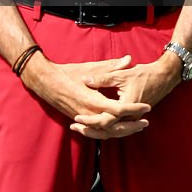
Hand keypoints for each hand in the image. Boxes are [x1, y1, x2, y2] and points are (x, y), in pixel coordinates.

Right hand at [23, 53, 151, 139]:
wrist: (44, 81)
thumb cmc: (66, 72)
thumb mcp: (89, 68)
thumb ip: (111, 66)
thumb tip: (128, 59)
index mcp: (92, 99)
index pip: (118, 110)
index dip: (134, 109)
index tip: (147, 107)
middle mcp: (88, 113)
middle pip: (115, 126)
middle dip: (132, 125)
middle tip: (146, 121)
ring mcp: (83, 118)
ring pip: (107, 132)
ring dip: (123, 131)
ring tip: (136, 127)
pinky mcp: (79, 120)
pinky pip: (97, 131)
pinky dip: (109, 132)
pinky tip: (118, 130)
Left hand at [75, 52, 181, 131]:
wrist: (163, 77)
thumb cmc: (143, 74)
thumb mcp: (121, 75)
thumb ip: (103, 78)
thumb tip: (86, 80)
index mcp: (126, 107)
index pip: (106, 121)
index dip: (91, 121)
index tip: (76, 118)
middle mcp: (130, 117)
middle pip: (108, 130)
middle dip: (90, 130)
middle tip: (74, 127)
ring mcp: (133, 118)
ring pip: (113, 131)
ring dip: (97, 131)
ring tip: (81, 128)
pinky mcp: (133, 117)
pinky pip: (118, 127)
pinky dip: (106, 127)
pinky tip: (95, 125)